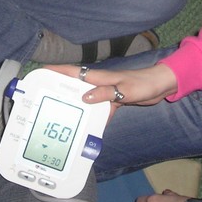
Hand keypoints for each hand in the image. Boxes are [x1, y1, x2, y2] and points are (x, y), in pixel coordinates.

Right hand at [48, 63, 177, 118]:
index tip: (40, 72)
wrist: (160, 85)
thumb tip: (84, 98)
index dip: (56, 71)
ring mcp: (106, 92)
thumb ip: (105, 93)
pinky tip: (89, 130)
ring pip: (86, 100)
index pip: (73, 72)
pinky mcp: (114, 100)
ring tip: (61, 117)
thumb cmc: (143, 84)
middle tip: (43, 100)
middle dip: (59, 90)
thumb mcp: (124, 89)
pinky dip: (94, 118)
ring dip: (76, 106)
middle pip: (74, 86)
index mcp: (98, 76)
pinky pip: (99, 110)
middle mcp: (99, 83)